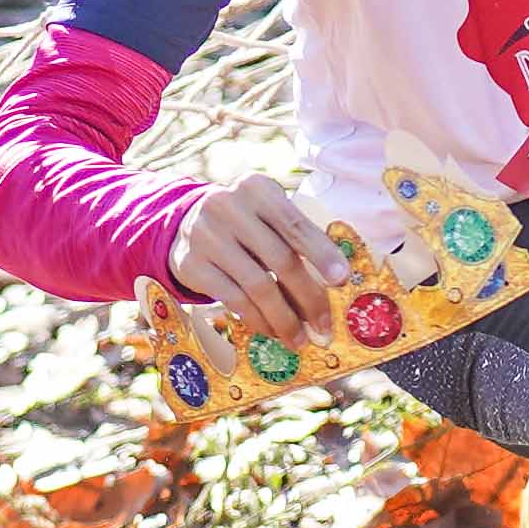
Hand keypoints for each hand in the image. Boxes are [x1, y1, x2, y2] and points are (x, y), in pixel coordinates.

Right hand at [163, 173, 352, 343]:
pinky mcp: (191, 264)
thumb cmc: (244, 222)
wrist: (186, 224)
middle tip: (324, 324)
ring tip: (299, 338)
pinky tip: (272, 331)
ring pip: (257, 286)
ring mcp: (205, 235)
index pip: (295, 224)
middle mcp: (228, 206)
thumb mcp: (266, 213)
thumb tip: (333, 282)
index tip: (342, 279)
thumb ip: (294, 235)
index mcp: (257, 189)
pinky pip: (233, 300)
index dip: (322, 253)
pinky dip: (257, 320)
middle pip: (280, 259)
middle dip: (308, 297)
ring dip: (283, 318)